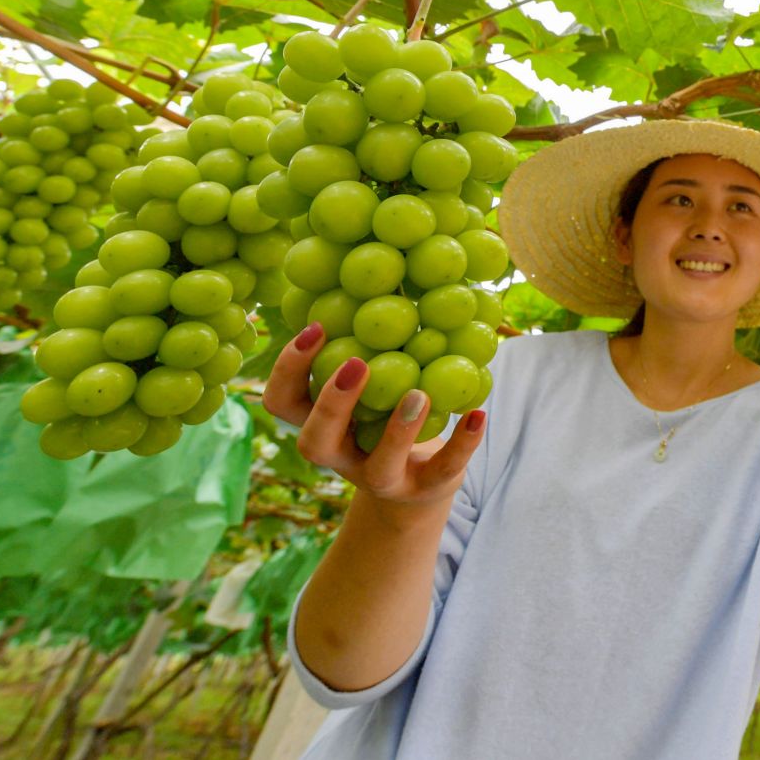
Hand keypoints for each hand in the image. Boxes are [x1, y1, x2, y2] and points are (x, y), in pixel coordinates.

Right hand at [261, 323, 483, 510]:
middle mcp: (341, 455)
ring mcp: (381, 479)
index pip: (282, 402)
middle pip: (314, 441)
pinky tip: (477, 413)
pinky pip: (441, 471)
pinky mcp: (425, 489)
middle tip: (357, 363)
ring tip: (419, 393)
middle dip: (332, 403)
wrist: (417, 486)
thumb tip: (375, 270)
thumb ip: (363, 344)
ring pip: (378, 466)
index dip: (289, 369)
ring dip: (397, 430)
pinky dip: (461, 443)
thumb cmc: (384, 416)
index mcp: (319, 423)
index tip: (317, 327)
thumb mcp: (368, 384)